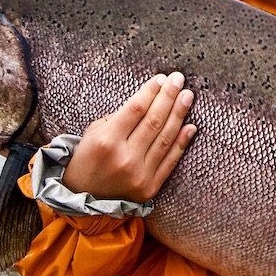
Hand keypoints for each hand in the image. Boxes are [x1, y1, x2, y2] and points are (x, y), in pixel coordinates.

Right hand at [61, 73, 195, 201]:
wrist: (84, 197)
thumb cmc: (89, 158)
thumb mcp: (93, 133)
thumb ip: (119, 117)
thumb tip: (149, 100)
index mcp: (107, 141)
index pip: (136, 109)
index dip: (151, 92)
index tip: (161, 78)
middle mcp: (125, 158)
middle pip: (154, 121)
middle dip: (169, 97)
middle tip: (179, 79)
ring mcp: (139, 174)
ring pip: (165, 138)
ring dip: (179, 114)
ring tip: (187, 96)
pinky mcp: (150, 187)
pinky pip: (170, 161)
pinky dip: (182, 143)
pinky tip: (191, 126)